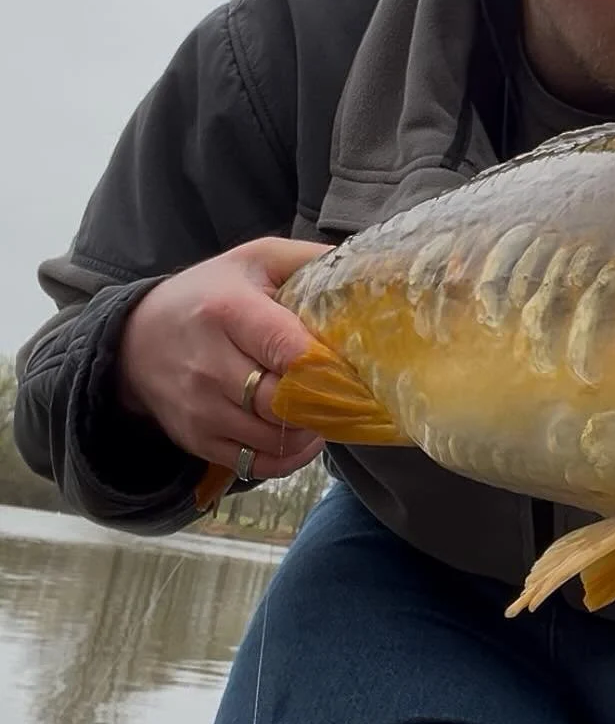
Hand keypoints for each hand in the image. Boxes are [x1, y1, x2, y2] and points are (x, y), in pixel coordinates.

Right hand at [117, 236, 333, 481]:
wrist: (135, 338)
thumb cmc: (211, 294)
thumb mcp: (257, 259)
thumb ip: (310, 260)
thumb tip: (370, 267)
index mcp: (228, 312)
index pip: (288, 349)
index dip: (328, 362)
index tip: (355, 363)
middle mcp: (209, 365)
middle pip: (284, 400)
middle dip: (324, 399)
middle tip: (349, 390)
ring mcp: (200, 408)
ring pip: (274, 437)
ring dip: (312, 429)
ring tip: (327, 408)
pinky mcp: (197, 440)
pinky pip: (257, 464)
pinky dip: (291, 456)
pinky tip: (305, 433)